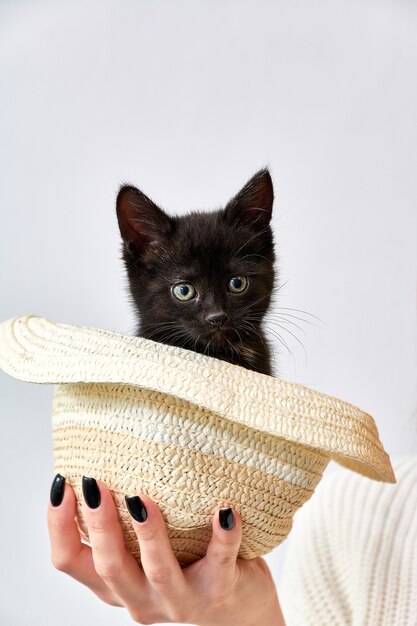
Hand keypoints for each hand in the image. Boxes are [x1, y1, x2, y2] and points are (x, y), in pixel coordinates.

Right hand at [47, 475, 284, 624]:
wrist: (240, 613)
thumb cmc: (187, 569)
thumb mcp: (143, 556)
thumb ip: (125, 530)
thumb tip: (105, 464)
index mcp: (116, 585)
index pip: (71, 561)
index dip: (59, 526)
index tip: (61, 485)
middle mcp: (141, 597)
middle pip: (109, 567)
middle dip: (99, 525)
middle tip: (93, 483)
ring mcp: (181, 599)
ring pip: (157, 571)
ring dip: (148, 534)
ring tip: (141, 499)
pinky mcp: (219, 590)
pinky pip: (221, 560)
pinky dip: (223, 535)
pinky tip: (225, 510)